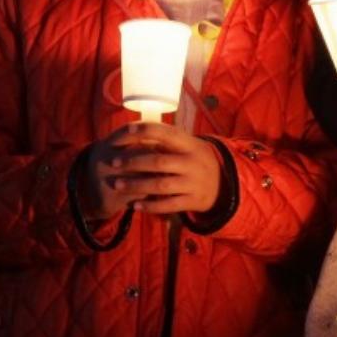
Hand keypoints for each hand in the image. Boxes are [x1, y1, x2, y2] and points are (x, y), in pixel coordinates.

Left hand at [80, 122, 221, 218]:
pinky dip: (150, 206)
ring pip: (161, 186)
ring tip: (118, 184)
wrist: (224, 184)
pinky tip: (135, 205)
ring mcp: (194, 183)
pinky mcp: (193, 201)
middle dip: (133, 162)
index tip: (126, 131)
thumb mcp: (188, 146)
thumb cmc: (195, 160)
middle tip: (113, 162)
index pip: (167, 133)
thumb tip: (135, 129)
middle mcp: (193, 163)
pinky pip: (168, 205)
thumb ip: (167, 140)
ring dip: (136, 185)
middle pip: (159, 162)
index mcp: (191, 145)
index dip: (146, 131)